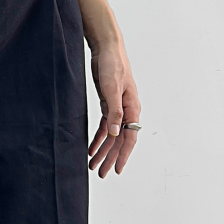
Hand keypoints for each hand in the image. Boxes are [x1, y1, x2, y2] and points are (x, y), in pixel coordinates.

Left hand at [88, 40, 140, 177]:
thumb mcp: (112, 89)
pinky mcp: (108, 104)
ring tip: (93, 165)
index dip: (123, 155)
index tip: (116, 169)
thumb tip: (116, 133)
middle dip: (110, 157)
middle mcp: (127, 111)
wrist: (107, 49)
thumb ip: (114, 112)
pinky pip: (104, 126)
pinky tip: (91, 148)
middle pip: (119, 140)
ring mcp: (117, 109)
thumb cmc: (113, 65)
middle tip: (101, 173)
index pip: (129, 137)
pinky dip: (98, 138)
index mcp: (132, 109)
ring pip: (111, 136)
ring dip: (103, 151)